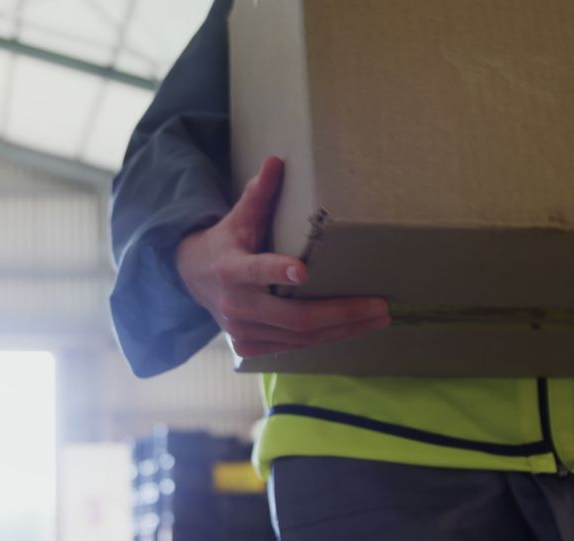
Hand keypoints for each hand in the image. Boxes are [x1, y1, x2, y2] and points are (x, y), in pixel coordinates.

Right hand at [175, 156, 390, 357]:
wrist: (194, 280)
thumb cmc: (225, 243)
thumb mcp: (238, 218)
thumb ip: (258, 194)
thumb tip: (276, 160)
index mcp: (231, 269)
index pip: (255, 270)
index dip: (277, 272)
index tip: (303, 271)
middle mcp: (237, 305)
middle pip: (294, 317)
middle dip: (340, 313)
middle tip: (379, 306)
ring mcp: (243, 331)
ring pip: (300, 337)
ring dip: (343, 329)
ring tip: (378, 318)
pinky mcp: (250, 347)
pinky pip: (294, 346)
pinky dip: (325, 338)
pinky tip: (352, 329)